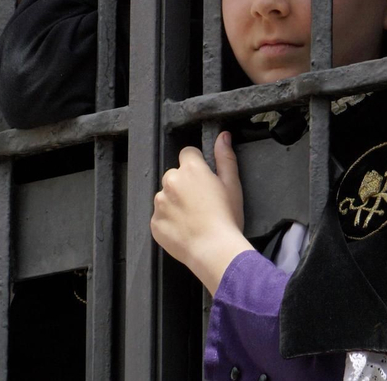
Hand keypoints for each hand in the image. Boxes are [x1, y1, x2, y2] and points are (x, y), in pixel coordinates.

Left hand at [150, 131, 250, 294]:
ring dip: (175, 203)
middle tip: (200, 202)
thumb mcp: (232, 184)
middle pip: (174, 175)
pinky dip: (169, 221)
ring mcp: (160, 203)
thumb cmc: (226, 218)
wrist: (214, 250)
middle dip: (184, 185)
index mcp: (190, 169)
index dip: (196, 165)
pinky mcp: (154, 223)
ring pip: (165, 196)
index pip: (187, 153)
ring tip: (193, 218)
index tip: (203, 179)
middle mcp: (171, 181)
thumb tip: (223, 136)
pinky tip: (184, 229)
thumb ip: (225, 157)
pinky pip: (160, 216)